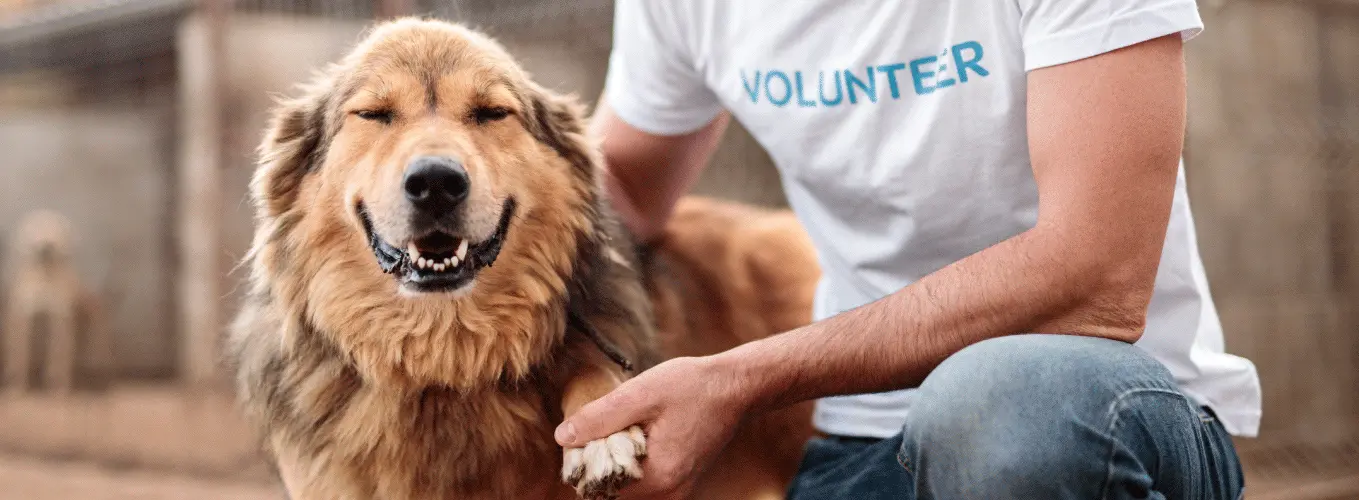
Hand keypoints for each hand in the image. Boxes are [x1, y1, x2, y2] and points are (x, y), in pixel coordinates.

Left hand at [554, 356, 749, 498]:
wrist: (735, 387)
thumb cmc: (692, 386)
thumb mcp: (641, 393)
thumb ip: (600, 417)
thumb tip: (563, 437)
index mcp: (659, 477)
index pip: (601, 487)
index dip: (585, 462)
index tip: (587, 432)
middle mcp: (670, 493)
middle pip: (613, 491)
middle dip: (599, 462)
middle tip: (603, 426)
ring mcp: (677, 490)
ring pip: (627, 487)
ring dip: (615, 462)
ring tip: (623, 427)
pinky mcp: (680, 481)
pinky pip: (644, 482)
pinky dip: (632, 463)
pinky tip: (637, 434)